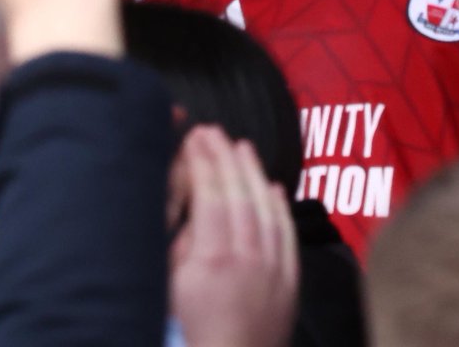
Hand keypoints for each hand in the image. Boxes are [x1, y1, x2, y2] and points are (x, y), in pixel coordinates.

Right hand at [171, 127, 298, 346]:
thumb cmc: (191, 333)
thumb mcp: (168, 290)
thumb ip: (181, 245)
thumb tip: (194, 209)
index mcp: (213, 259)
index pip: (210, 195)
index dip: (203, 162)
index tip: (194, 139)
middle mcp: (247, 258)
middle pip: (239, 193)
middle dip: (225, 157)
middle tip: (213, 130)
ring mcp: (273, 268)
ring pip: (266, 207)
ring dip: (253, 172)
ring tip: (242, 145)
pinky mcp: (290, 282)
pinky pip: (288, 233)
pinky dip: (281, 206)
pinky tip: (273, 185)